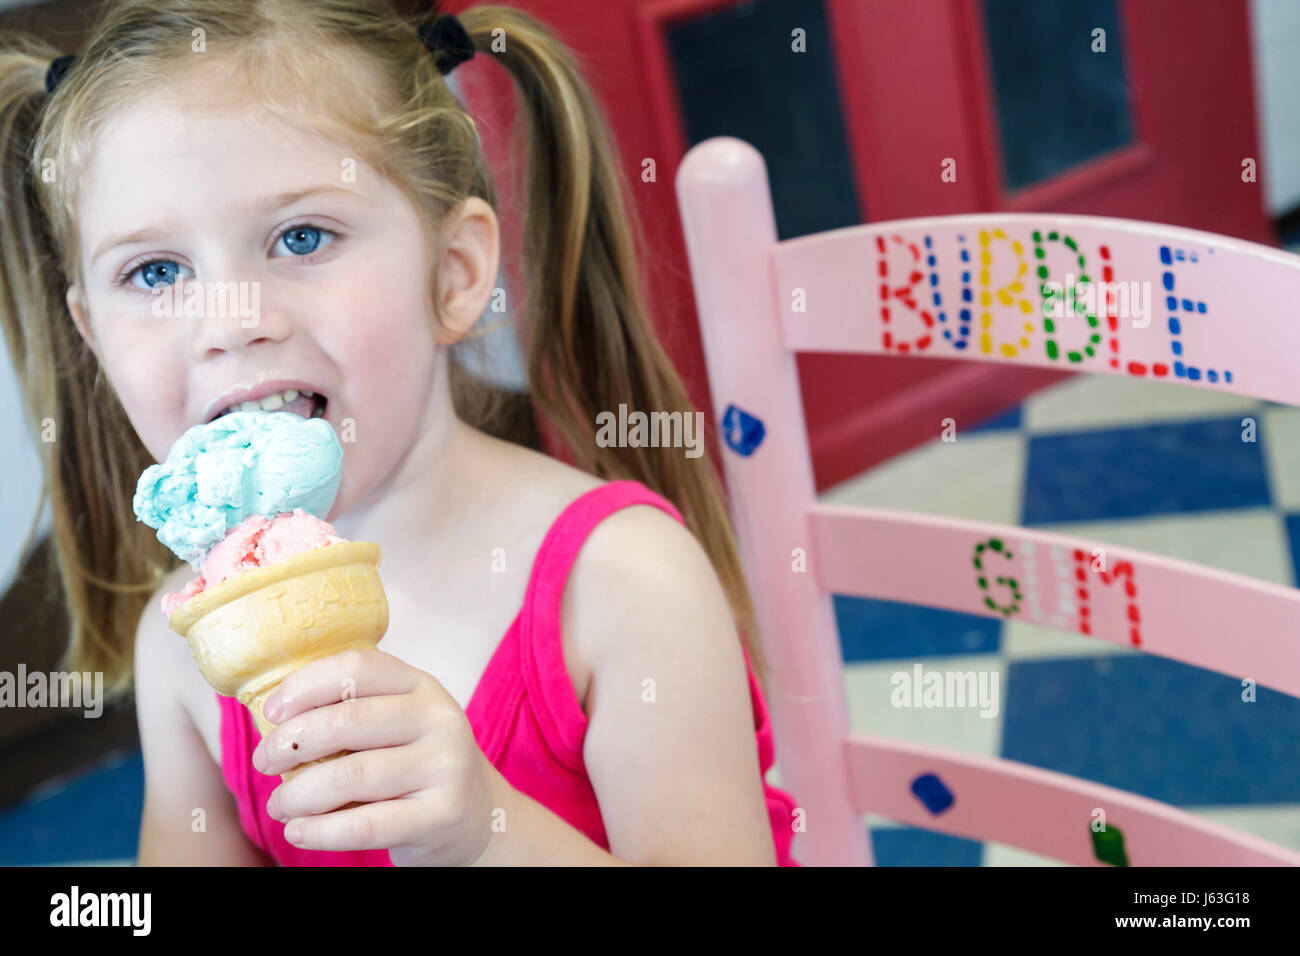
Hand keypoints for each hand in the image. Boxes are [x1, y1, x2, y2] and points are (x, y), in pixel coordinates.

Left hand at [250, 648, 497, 865]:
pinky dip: (320, 831)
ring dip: (298, 794)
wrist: (475, 817)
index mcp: (421, 686)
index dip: (305, 684)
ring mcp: (445, 767)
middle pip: (349, 721)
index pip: (357, 668)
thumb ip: (351, 711)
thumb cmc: (414, 766)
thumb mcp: (397, 725)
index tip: (271, 711)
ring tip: (279, 805)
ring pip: (351, 776)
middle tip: (264, 761)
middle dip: (291, 742)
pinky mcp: (441, 814)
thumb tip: (271, 717)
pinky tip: (298, 831)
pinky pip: (366, 825)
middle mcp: (439, 719)